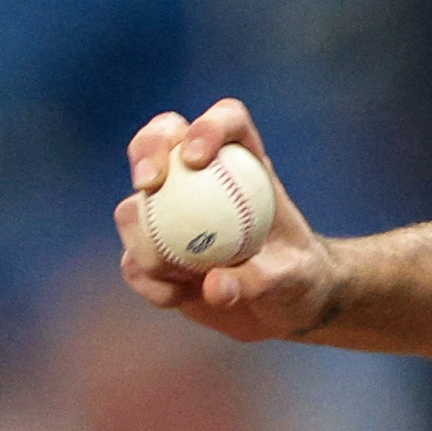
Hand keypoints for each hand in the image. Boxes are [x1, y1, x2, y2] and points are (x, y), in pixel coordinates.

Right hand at [116, 100, 333, 344]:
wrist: (282, 308)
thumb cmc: (298, 278)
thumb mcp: (294, 279)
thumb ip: (260, 279)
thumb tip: (212, 284)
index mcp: (245, 163)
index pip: (228, 122)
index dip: (208, 127)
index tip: (196, 159)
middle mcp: (201, 177)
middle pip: (163, 138)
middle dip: (147, 149)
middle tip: (148, 183)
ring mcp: (171, 212)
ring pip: (134, 206)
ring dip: (141, 238)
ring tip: (175, 276)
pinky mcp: (154, 252)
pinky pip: (133, 261)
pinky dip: (146, 279)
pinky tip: (173, 298)